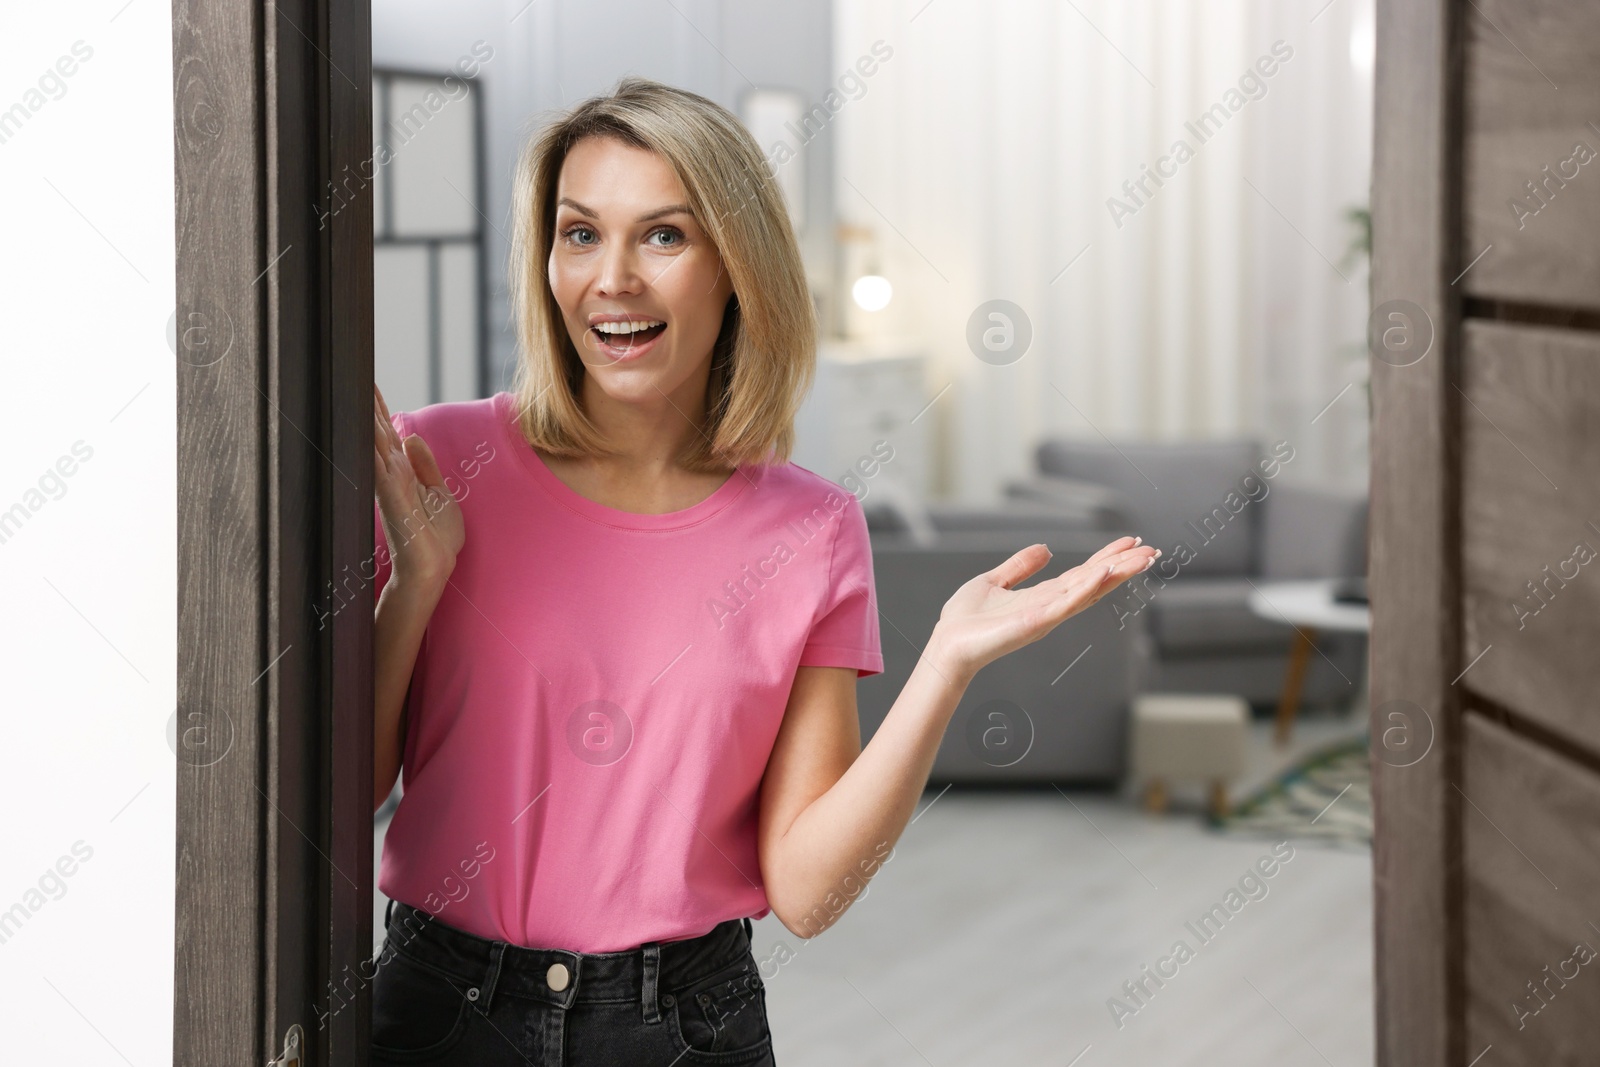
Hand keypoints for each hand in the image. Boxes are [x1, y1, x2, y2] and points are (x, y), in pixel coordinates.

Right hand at [374, 383, 463, 588]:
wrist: (434, 570)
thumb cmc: (436, 538)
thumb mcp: (439, 493)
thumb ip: (425, 466)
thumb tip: (412, 436)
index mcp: (403, 472)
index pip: (388, 433)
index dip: (379, 408)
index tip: (367, 381)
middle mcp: (391, 476)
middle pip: (376, 432)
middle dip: (366, 404)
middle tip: (350, 374)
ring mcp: (389, 488)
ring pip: (375, 446)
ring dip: (365, 421)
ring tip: (355, 393)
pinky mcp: (392, 502)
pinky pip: (381, 470)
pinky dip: (374, 452)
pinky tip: (368, 433)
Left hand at [927, 536, 1157, 680]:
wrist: (947, 644)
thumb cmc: (966, 620)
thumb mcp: (995, 582)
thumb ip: (1020, 567)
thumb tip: (1046, 549)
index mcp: (1044, 597)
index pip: (1083, 574)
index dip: (1108, 558)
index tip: (1131, 541)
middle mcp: (1052, 606)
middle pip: (1095, 582)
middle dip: (1123, 566)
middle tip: (1152, 549)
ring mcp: (1047, 615)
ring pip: (1089, 590)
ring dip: (1116, 573)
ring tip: (1141, 557)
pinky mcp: (1036, 622)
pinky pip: (1065, 602)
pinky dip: (1086, 587)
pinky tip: (1104, 571)